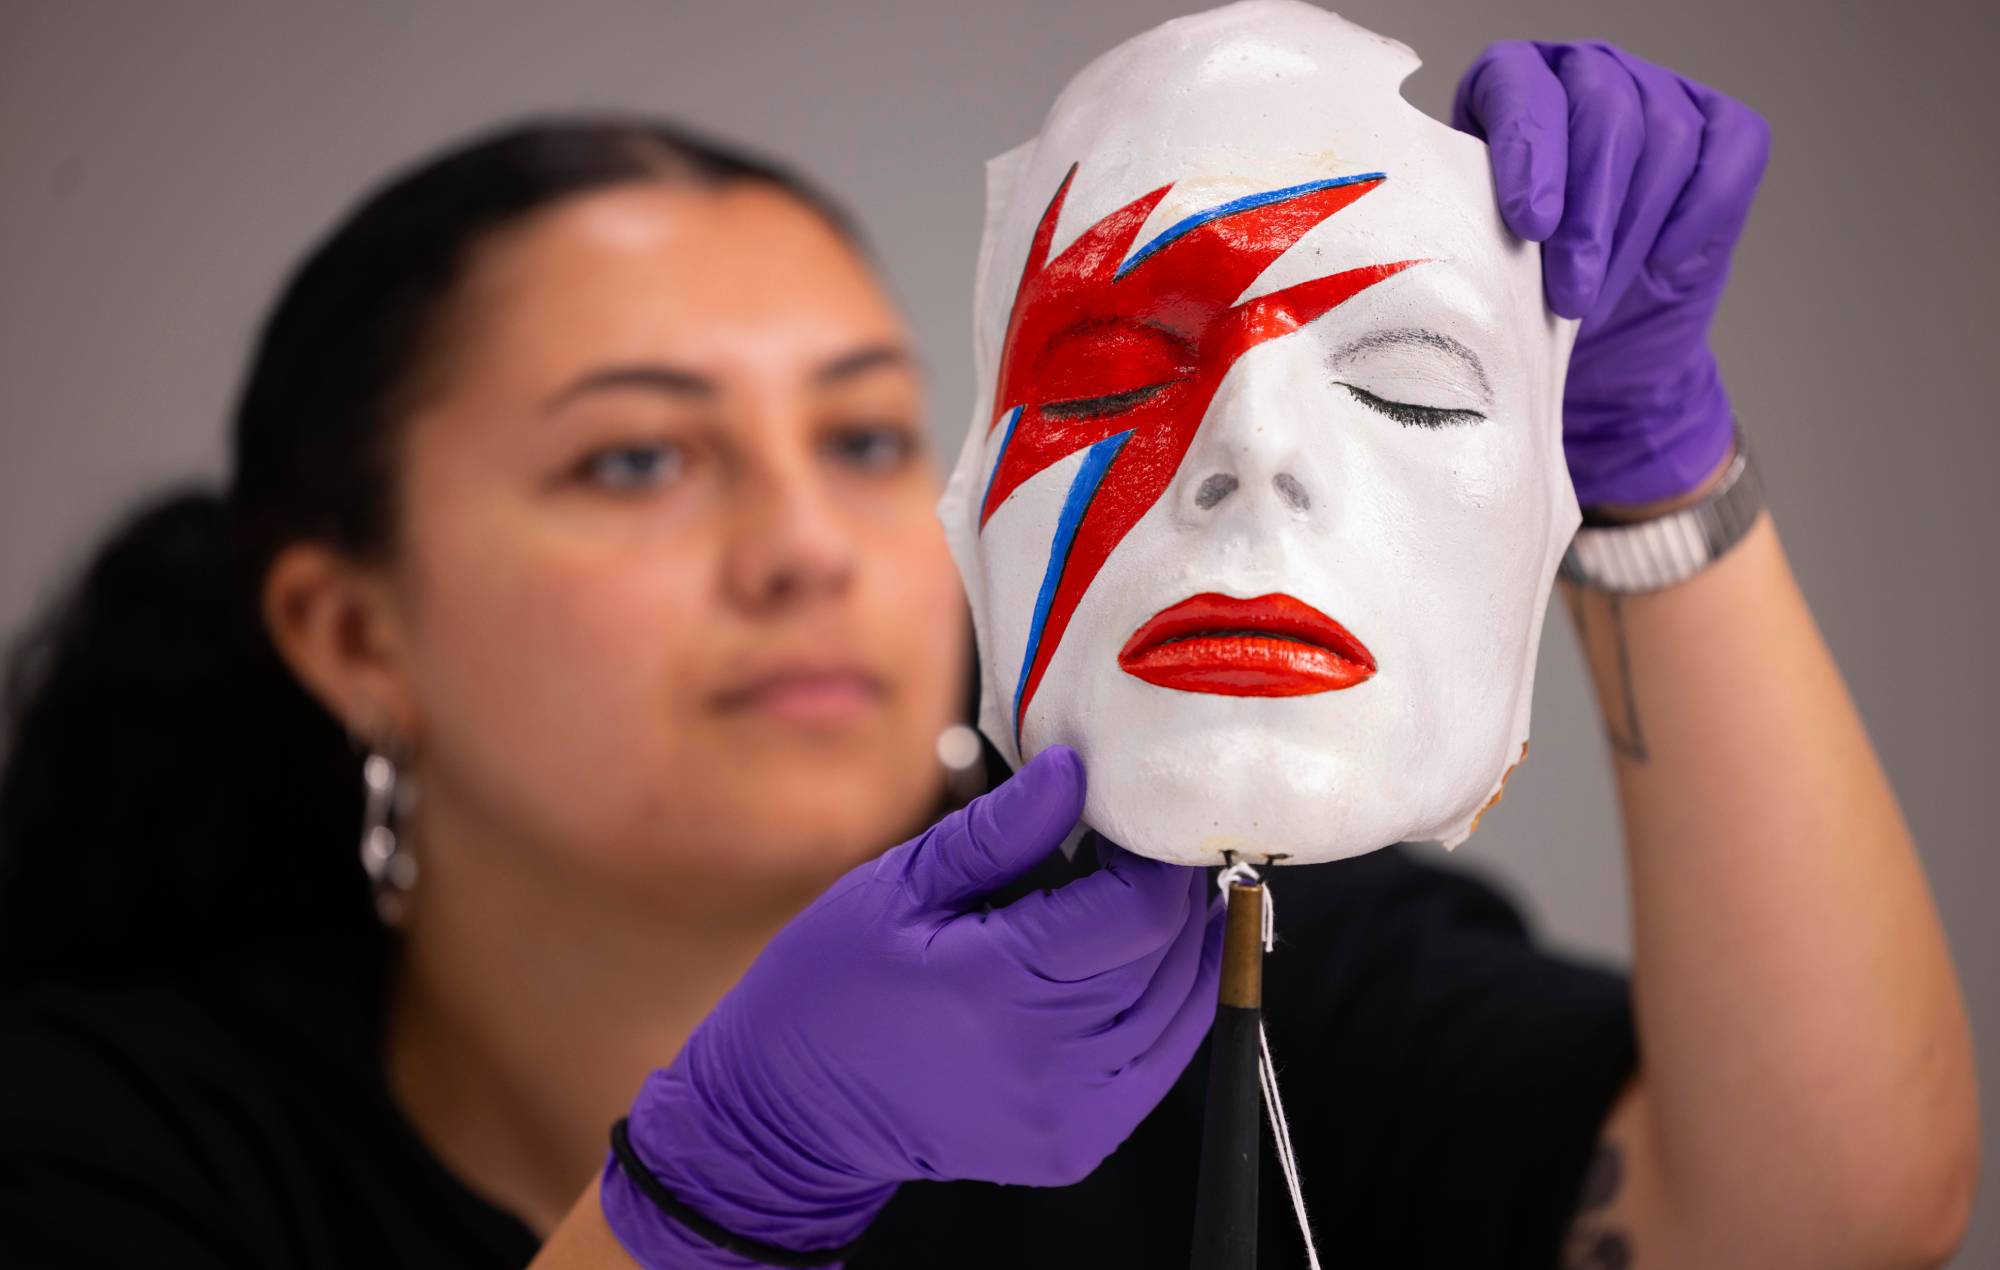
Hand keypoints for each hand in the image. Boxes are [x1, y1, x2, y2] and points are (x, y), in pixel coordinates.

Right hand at [601, 746, 1222, 1263]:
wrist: (793, 1113)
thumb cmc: (832, 986)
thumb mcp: (899, 887)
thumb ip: (997, 833)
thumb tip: (1075, 773)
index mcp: (1001, 982)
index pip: (1140, 910)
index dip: (1156, 855)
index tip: (1139, 816)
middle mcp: (1050, 1056)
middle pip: (1171, 957)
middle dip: (1177, 893)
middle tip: (1147, 848)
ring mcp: (1070, 1111)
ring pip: (1182, 1012)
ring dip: (1186, 948)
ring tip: (1150, 898)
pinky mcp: (1077, 1144)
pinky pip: (1161, 1065)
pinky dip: (1170, 1007)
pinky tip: (1139, 966)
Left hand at [1452, 41, 1771, 507]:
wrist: (1599, 349)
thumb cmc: (1522, 297)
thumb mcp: (1481, 263)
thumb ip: (1471, 234)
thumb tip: (1444, 253)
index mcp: (1511, 88)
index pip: (1522, 89)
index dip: (1529, 150)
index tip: (1529, 224)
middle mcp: (1585, 76)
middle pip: (1604, 113)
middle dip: (1589, 214)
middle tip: (1570, 294)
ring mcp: (1660, 94)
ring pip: (1664, 139)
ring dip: (1632, 234)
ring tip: (1598, 301)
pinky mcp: (1724, 130)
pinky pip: (1728, 157)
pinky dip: (1695, 217)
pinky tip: (1660, 264)